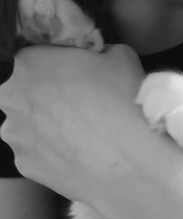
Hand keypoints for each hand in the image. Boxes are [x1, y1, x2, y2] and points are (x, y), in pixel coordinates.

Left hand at [0, 44, 145, 201]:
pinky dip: (53, 151)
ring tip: (83, 131)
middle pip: (23, 90)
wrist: (134, 161)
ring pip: (27, 124)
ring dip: (47, 124)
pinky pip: (36, 152)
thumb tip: (96, 57)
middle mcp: (11, 99)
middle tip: (80, 101)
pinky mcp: (25, 167)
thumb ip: (95, 51)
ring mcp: (16, 136)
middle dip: (46, 94)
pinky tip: (80, 151)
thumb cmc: (125, 101)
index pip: (31, 56)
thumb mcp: (118, 54)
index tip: (73, 72)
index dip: (53, 64)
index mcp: (28, 63)